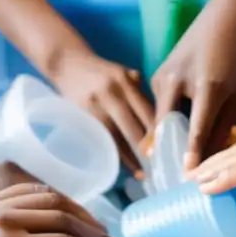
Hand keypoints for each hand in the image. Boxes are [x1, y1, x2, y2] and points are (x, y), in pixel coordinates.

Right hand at [51, 49, 154, 171]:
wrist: (67, 63)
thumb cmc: (101, 72)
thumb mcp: (123, 72)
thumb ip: (139, 91)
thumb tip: (157, 115)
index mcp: (126, 81)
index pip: (147, 112)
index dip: (159, 133)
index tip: (168, 148)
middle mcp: (111, 94)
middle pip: (134, 128)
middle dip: (147, 150)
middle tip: (159, 165)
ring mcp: (95, 107)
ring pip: (117, 138)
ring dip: (131, 158)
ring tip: (142, 173)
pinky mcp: (82, 116)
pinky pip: (101, 139)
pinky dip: (113, 153)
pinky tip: (121, 164)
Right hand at [152, 6, 235, 170]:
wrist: (225, 20)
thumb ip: (226, 128)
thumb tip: (210, 158)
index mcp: (208, 87)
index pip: (196, 131)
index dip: (191, 156)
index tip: (186, 177)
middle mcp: (178, 81)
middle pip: (167, 128)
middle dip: (170, 150)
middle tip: (175, 172)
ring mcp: (163, 76)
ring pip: (163, 117)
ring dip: (171, 132)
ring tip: (179, 150)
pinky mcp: (156, 75)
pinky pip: (162, 105)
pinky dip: (170, 116)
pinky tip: (180, 119)